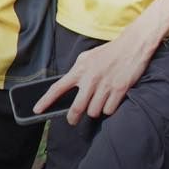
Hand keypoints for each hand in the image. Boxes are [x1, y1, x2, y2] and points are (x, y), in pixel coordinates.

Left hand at [37, 27, 159, 123]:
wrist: (131, 47)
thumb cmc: (107, 52)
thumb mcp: (86, 58)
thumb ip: (77, 72)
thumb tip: (68, 84)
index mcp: (78, 71)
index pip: (57, 88)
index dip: (45, 101)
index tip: (37, 110)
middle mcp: (89, 80)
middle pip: (77, 108)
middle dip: (72, 117)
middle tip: (72, 121)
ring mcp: (104, 86)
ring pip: (94, 111)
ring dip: (95, 111)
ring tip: (98, 102)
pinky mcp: (119, 90)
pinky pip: (109, 110)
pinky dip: (109, 109)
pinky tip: (110, 101)